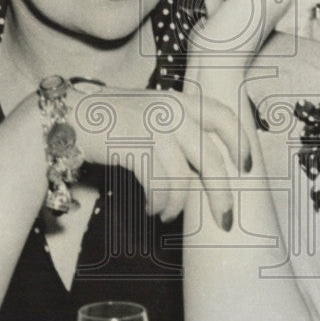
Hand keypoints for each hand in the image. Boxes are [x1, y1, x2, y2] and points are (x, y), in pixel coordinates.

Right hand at [69, 85, 247, 227]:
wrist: (72, 116)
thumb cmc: (113, 119)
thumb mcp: (152, 110)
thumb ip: (179, 125)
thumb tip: (208, 164)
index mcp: (181, 100)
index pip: (224, 117)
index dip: (241, 143)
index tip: (247, 167)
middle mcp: (172, 112)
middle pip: (212, 160)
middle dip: (222, 195)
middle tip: (226, 220)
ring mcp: (154, 129)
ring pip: (183, 180)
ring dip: (177, 206)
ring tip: (167, 216)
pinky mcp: (136, 147)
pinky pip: (158, 186)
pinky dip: (158, 204)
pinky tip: (152, 210)